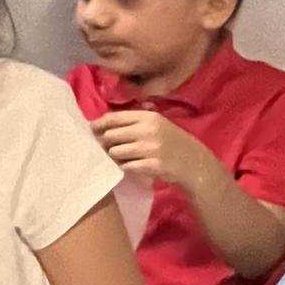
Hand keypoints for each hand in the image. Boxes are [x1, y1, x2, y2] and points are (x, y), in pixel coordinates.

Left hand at [92, 110, 212, 194]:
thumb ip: (133, 122)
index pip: (114, 117)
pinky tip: (132, 166)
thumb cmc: (171, 142)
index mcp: (148, 117)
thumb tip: (101, 126)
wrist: (193, 163)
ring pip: (115, 152)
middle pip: (111, 135)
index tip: (91, 130)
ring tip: (122, 158)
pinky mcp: (151, 165)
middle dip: (105, 142)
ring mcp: (150, 148)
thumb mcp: (157, 125)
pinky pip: (126, 166)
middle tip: (106, 147)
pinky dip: (125, 167)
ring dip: (115, 156)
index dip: (99, 124)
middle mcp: (148, 130)